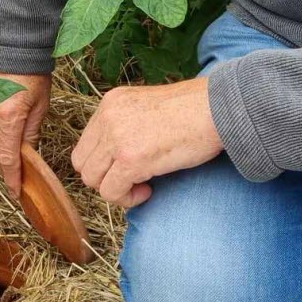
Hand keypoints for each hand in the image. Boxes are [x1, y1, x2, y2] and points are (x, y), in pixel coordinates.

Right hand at [0, 70, 52, 200]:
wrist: (15, 51)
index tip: (16, 192)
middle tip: (16, 180)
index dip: (12, 178)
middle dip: (3, 170)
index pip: (8, 157)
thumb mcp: (40, 106)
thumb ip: (32, 132)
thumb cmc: (33, 76)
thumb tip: (28, 153)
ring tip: (8, 165)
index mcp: (9, 118)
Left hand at [71, 76, 222, 209]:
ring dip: (116, 190)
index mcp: (111, 102)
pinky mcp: (130, 159)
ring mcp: (116, 137)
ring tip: (144, 184)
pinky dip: (128, 198)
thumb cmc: (193, 110)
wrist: (218, 108)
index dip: (104, 162)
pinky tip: (149, 190)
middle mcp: (108, 116)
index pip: (86, 143)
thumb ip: (126, 125)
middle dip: (106, 178)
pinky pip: (111, 192)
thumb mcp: (148, 107)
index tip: (129, 166)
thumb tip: (115, 159)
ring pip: (93, 180)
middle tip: (134, 179)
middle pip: (83, 163)